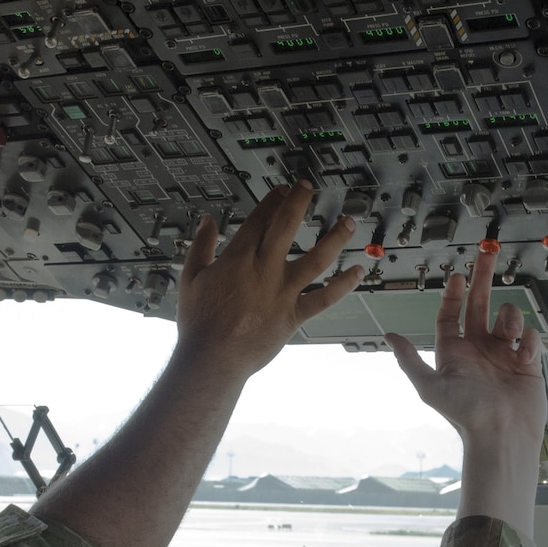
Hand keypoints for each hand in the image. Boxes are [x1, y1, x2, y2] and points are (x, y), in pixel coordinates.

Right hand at [176, 180, 365, 379]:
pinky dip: (343, 285)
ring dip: (334, 238)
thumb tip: (207, 223)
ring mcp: (282, 292)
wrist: (213, 359)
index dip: (273, 200)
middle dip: (298, 201)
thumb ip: (200, 247)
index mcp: (238, 258)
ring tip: (348, 222)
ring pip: (316, 258)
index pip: (259, 219)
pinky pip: (324, 297)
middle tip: (308, 188)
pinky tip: (357, 271)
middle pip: (286, 226)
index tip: (282, 191)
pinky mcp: (294, 315)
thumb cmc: (200, 324)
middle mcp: (265, 270)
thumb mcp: (190, 279)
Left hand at [386, 249, 547, 450]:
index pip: (451, 315)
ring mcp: (503, 354)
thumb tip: (388, 335)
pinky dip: (529, 340)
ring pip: (508, 317)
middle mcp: (479, 350)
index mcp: (455, 353)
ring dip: (509, 317)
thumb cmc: (465, 414)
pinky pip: (531, 337)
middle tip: (487, 253)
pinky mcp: (527, 363)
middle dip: (482, 278)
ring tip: (508, 333)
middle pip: (480, 304)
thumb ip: (409, 359)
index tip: (456, 275)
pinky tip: (523, 356)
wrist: (501, 436)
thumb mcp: (430, 386)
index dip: (453, 294)